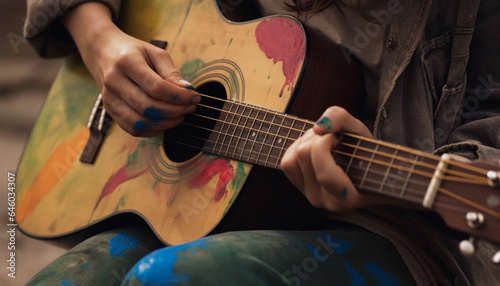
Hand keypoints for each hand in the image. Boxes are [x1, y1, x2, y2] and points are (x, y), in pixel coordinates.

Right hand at [63, 3, 199, 136]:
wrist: (103, 51)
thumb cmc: (134, 52)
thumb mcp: (155, 53)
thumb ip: (171, 73)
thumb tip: (187, 91)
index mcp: (126, 62)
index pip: (157, 87)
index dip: (179, 97)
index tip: (195, 96)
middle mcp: (114, 82)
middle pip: (148, 107)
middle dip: (175, 111)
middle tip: (190, 107)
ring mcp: (109, 98)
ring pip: (140, 122)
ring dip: (165, 123)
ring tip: (180, 115)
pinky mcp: (109, 110)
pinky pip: (132, 129)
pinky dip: (152, 130)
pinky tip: (165, 122)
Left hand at [281, 106, 386, 211]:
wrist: (367, 170)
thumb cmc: (366, 151)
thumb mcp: (359, 130)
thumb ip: (341, 119)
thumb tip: (317, 127)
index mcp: (347, 197)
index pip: (324, 174)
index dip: (325, 144)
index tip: (337, 139)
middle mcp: (326, 201)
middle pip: (303, 156)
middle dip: (316, 136)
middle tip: (332, 137)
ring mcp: (311, 196)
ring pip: (290, 161)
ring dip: (304, 142)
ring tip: (323, 141)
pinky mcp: (300, 188)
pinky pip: (286, 164)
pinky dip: (296, 148)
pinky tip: (314, 147)